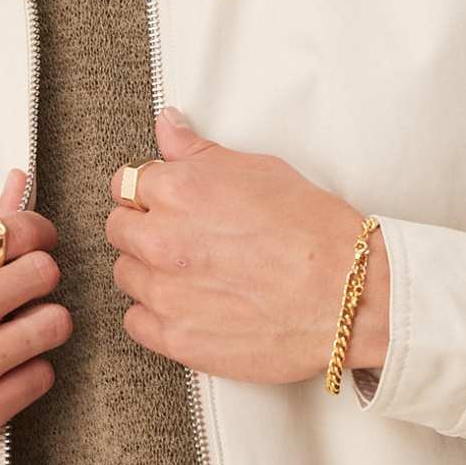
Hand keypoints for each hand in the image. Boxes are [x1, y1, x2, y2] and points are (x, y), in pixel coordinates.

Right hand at [0, 167, 70, 464]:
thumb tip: (20, 182)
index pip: (18, 232)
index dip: (38, 235)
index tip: (34, 246)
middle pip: (45, 273)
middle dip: (39, 280)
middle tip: (21, 293)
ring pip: (54, 324)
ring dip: (41, 326)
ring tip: (15, 333)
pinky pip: (42, 375)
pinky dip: (28, 371)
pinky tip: (1, 371)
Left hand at [104, 107, 389, 385]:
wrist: (347, 295)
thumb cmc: (315, 230)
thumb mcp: (259, 170)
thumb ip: (199, 152)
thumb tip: (167, 126)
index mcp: (178, 190)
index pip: (126, 184)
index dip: (150, 193)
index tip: (168, 204)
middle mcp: (162, 240)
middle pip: (118, 231)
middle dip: (144, 230)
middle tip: (184, 239)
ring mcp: (165, 293)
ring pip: (126, 276)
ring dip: (150, 272)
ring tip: (195, 274)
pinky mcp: (176, 338)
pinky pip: (136, 322)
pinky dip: (156, 315)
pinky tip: (191, 306)